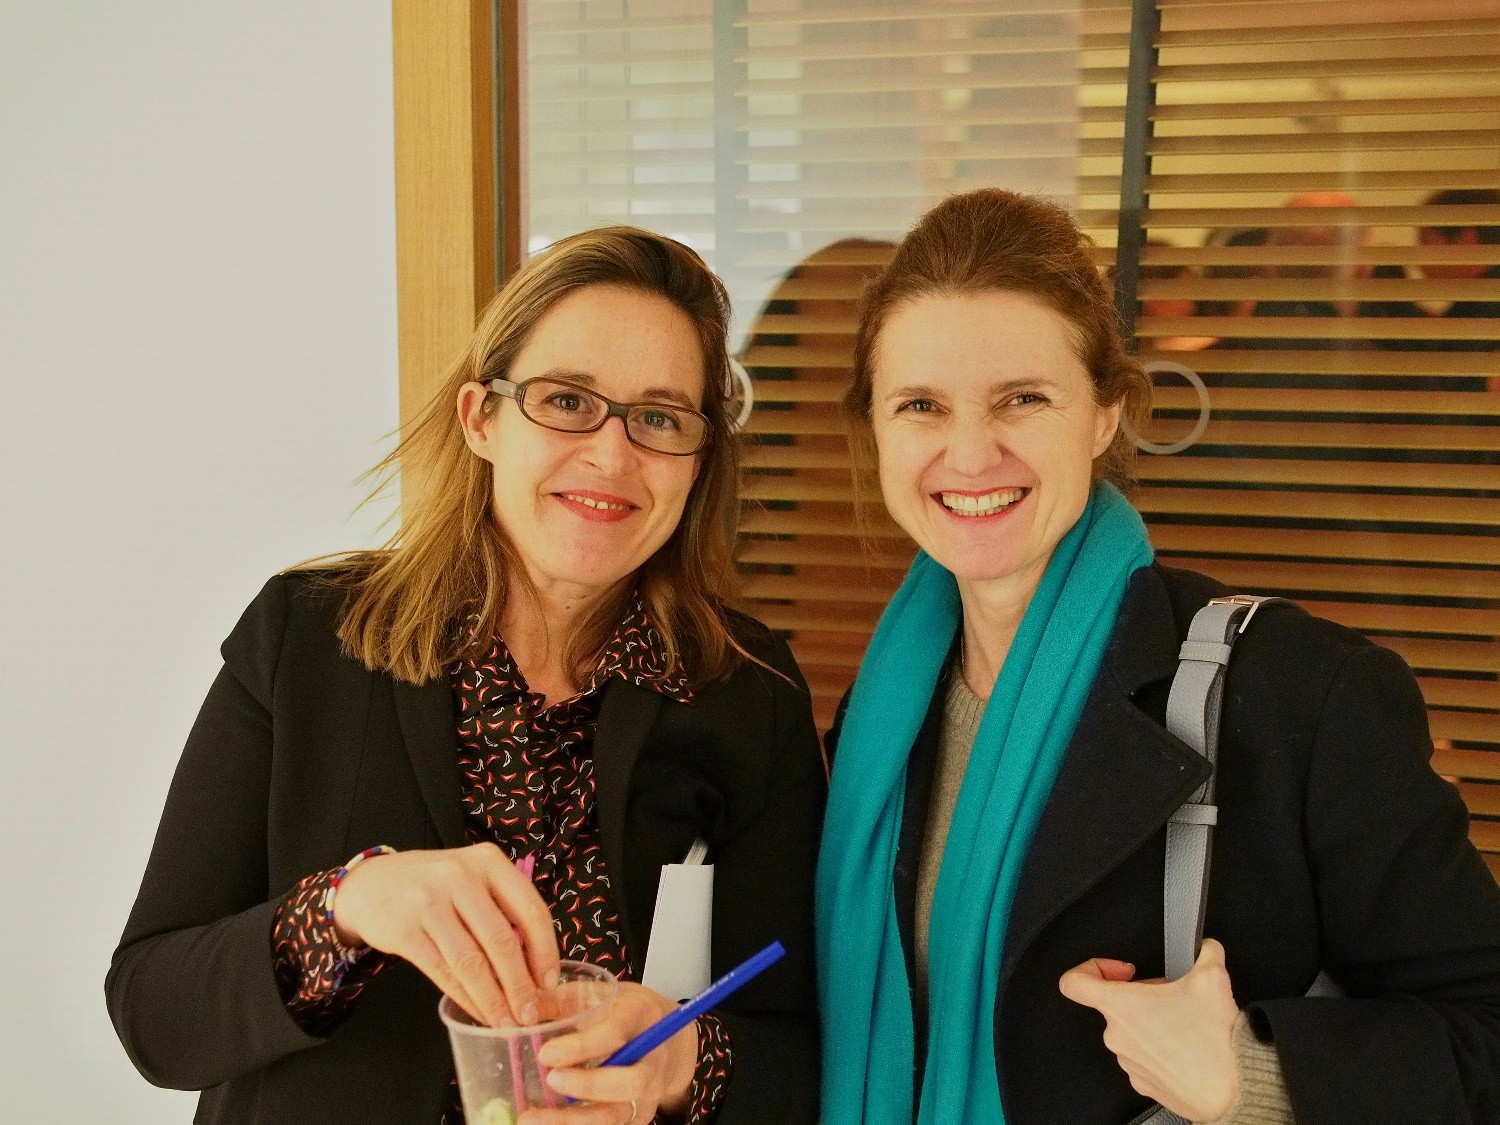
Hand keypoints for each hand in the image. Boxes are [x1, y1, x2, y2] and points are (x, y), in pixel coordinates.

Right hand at [332, 842, 560, 1027]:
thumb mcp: (472, 879)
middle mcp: (460, 877)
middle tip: (530, 1014)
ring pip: (471, 962)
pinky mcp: (403, 930)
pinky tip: (478, 1012)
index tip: (550, 982)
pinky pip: (442, 972)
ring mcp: (428, 902)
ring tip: (506, 1022)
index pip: (531, 909)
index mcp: (488, 861)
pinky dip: (465, 998)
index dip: (545, 951)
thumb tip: (537, 968)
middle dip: (520, 985)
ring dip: (493, 999)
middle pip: (501, 941)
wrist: (369, 884)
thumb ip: (503, 909)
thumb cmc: (434, 886)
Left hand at [524, 982, 697, 1124]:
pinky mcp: (641, 1115)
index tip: (546, 1054)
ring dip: (574, 1121)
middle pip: (630, 1082)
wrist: (671, 1040)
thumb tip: (523, 1010)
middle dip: (588, 1085)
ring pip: (618, 1115)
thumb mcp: (600, 994)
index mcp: (641, 1017)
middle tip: (551, 1080)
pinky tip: (549, 1124)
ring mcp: (650, 1091)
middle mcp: (653, 1058)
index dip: (580, 1047)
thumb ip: (561, 1000)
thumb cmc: (628, 1013)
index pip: (615, 1034)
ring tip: (532, 1118)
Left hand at [1058, 939, 1239, 1122]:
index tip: (1120, 970)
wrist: (1234, 1089)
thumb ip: (1204, 952)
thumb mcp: (1212, 977)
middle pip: (1115, 1004)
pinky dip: (1158, 1048)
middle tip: (1172, 997)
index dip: (1092, 968)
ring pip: (1130, 1031)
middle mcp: (1117, 1036)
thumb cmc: (1215, 1041)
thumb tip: (1206, 948)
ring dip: (1151, 1022)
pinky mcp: (1143, 1083)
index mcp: (1121, 1007)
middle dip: (1143, 995)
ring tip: (1183, 1023)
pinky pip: (1142, 1057)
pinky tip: (1185, 1047)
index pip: (1074, 983)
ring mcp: (1128, 1062)